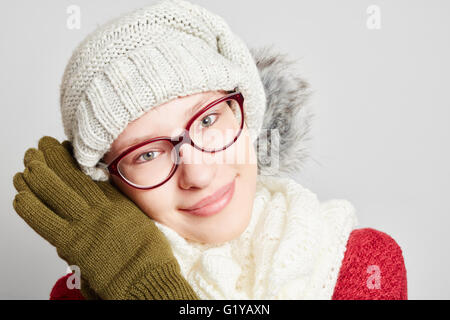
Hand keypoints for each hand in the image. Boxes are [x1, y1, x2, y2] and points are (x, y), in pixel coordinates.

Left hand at [12, 136, 197, 299]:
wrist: (146, 277)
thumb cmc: (148, 256)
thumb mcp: (140, 223)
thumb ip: (120, 210)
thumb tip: (104, 202)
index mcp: (117, 202)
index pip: (90, 174)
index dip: (73, 159)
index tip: (64, 148)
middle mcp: (99, 208)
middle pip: (70, 175)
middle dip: (51, 158)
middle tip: (40, 146)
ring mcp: (84, 224)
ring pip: (54, 192)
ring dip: (37, 175)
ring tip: (27, 162)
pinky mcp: (71, 242)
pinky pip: (44, 221)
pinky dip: (30, 207)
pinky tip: (20, 195)